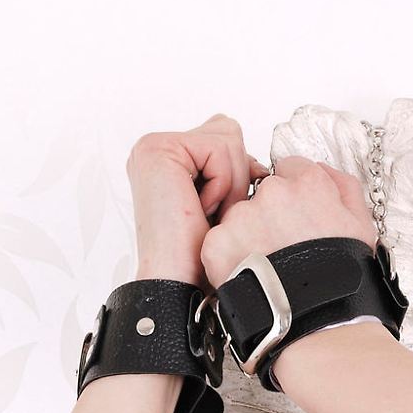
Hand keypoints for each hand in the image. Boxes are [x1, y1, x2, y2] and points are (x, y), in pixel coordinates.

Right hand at [125, 113, 269, 286]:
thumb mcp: (223, 202)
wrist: (178, 280)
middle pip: (228, 132)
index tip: (226, 206)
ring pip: (228, 138)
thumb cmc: (198, 253)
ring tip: (208, 212)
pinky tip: (200, 209)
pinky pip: (219, 149)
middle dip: (236, 176)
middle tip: (216, 212)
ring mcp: (154, 146)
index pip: (223, 137)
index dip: (238, 172)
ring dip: (230, 183)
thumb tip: (258, 163)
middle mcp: (157, 148)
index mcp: (169, 158)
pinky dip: (222, 184)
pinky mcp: (160, 150)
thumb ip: (232, 171)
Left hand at [199, 155, 376, 287]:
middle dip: (271, 214)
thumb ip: (343, 187)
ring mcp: (242, 216)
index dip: (294, 194)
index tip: (295, 214)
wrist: (317, 319)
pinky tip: (251, 275)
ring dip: (249, 235)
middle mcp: (272, 192)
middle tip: (283, 247)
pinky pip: (219, 242)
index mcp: (308, 183)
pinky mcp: (218, 242)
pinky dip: (229, 257)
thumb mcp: (361, 225)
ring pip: (239, 217)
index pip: (291, 168)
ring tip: (268, 266)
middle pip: (264, 193)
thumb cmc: (342, 278)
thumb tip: (325, 171)